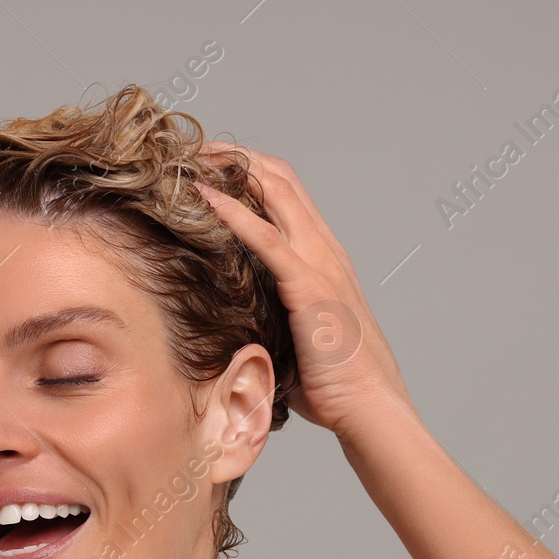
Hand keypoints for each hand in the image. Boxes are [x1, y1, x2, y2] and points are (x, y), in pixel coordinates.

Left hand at [193, 141, 416, 438]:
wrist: (368, 409)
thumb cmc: (332, 386)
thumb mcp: (291, 341)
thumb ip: (265, 321)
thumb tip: (228, 329)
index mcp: (322, 259)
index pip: (285, 194)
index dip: (247, 171)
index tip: (206, 166)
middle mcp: (324, 250)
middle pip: (278, 178)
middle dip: (233, 156)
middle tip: (189, 149)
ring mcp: (320, 264)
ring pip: (276, 191)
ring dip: (231, 168)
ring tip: (190, 156)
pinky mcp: (309, 286)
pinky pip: (267, 237)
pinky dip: (233, 212)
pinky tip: (202, 196)